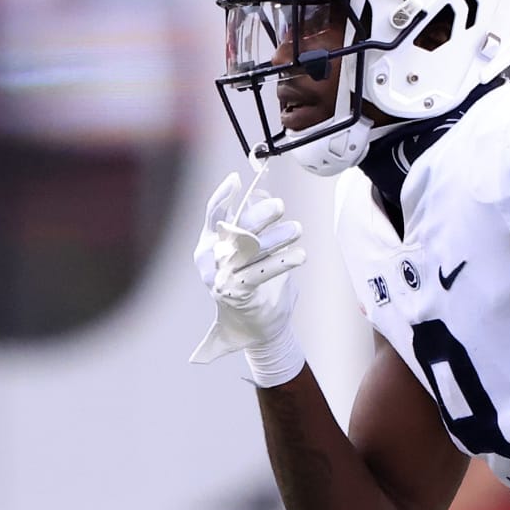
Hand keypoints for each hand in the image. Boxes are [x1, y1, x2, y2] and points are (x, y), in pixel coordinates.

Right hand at [189, 171, 306, 384]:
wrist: (257, 329)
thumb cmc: (255, 286)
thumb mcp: (253, 253)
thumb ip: (253, 226)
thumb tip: (263, 193)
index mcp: (210, 245)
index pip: (213, 215)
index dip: (223, 195)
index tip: (237, 180)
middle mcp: (213, 260)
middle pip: (236, 228)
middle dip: (260, 214)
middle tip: (280, 206)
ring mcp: (223, 277)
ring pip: (251, 248)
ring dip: (277, 236)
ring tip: (297, 229)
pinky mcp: (238, 293)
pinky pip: (260, 272)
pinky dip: (281, 262)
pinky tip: (299, 255)